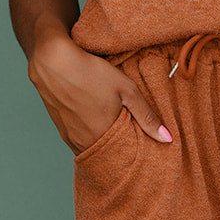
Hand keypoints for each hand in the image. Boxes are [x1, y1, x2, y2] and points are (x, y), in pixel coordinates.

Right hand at [27, 33, 173, 154]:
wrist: (51, 59)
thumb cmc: (91, 71)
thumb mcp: (126, 90)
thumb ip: (147, 116)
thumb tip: (168, 139)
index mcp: (100, 137)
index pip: (120, 160)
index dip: (132, 157)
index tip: (143, 154)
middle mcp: (82, 142)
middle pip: (106, 155)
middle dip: (119, 151)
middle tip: (132, 142)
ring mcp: (68, 136)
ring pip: (91, 147)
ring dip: (103, 142)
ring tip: (115, 130)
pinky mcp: (60, 127)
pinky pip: (78, 139)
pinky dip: (90, 135)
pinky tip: (96, 121)